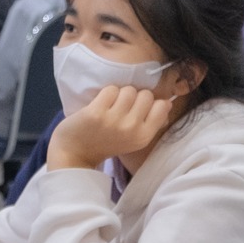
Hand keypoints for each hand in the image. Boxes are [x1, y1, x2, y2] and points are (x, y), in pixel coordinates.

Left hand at [47, 85, 172, 170]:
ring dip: (119, 94)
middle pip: (145, 94)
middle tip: (122, 108)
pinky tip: (100, 105)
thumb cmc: (107, 142)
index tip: (139, 108)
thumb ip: (152, 123)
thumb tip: (167, 102)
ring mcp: (114, 121)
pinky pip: (111, 90)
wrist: (75, 152)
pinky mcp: (96, 112)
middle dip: (135, 97)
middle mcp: (132, 129)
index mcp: (144, 137)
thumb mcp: (134, 139)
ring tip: (110, 106)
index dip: (151, 103)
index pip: (162, 106)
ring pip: (128, 90)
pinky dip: (105, 94)